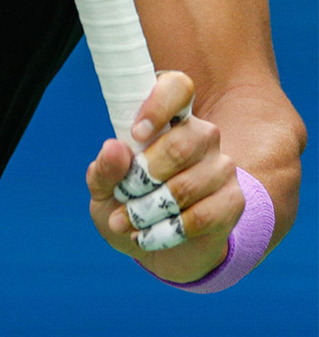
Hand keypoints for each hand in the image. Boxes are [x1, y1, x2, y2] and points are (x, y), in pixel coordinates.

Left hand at [86, 71, 244, 282]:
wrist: (157, 249)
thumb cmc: (127, 206)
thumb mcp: (103, 190)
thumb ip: (105, 169)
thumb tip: (115, 148)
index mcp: (169, 119)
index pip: (177, 87)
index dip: (159, 104)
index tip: (136, 133)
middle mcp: (201, 135)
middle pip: (181, 143)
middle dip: (143, 177)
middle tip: (123, 196)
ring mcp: (221, 167)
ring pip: (186, 186)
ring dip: (148, 210)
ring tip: (128, 222)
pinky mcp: (233, 201)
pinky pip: (201, 216)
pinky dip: (166, 231)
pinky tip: (148, 237)